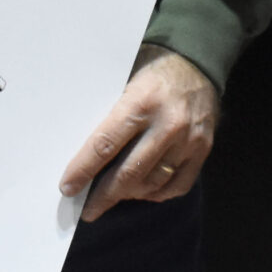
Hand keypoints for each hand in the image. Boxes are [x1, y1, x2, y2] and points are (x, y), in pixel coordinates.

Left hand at [59, 46, 217, 222]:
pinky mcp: (203, 150)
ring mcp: (188, 140)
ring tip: (113, 197)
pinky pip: (177, 186)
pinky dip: (156, 193)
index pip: (105, 145)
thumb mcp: (125, 80)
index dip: (83, 170)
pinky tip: (142, 190)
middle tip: (88, 209)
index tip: (68, 187)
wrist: (197, 62)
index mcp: (141, 101)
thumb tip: (80, 151)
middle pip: (129, 173)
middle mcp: (167, 123)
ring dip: (129, 194)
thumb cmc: (151, 71)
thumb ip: (110, 114)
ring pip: (153, 183)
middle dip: (104, 195)